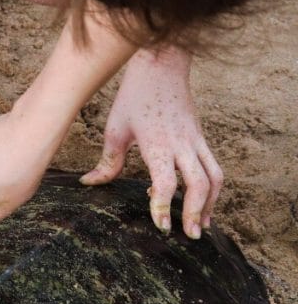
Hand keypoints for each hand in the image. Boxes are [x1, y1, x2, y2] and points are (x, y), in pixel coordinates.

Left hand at [80, 47, 221, 238]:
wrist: (162, 67)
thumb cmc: (134, 98)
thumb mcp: (115, 130)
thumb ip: (107, 161)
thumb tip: (88, 183)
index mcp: (158, 144)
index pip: (166, 183)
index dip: (163, 206)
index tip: (161, 227)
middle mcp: (182, 145)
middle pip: (200, 185)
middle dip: (196, 213)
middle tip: (189, 236)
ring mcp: (196, 141)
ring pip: (215, 177)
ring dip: (211, 204)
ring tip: (202, 226)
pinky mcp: (201, 138)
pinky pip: (214, 167)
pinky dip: (211, 188)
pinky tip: (200, 203)